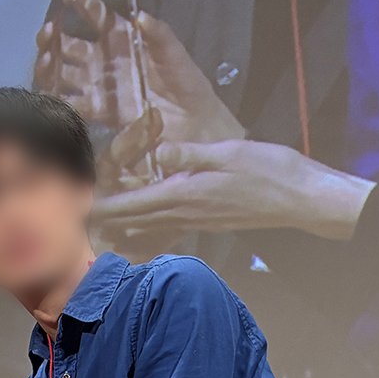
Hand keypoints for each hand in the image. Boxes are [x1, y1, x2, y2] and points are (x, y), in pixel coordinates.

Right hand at [37, 0, 244, 146]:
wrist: (195, 125)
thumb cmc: (188, 84)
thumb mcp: (176, 55)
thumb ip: (160, 35)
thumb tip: (140, 17)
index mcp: (122, 41)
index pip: (97, 17)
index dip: (82, 2)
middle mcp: (105, 62)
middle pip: (70, 47)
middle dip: (54, 38)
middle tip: (47, 33)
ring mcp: (100, 88)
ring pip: (65, 74)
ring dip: (50, 67)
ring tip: (46, 61)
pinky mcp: (100, 114)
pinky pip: (74, 106)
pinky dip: (59, 101)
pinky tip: (50, 97)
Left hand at [92, 140, 373, 243]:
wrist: (301, 199)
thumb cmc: (270, 172)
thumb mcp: (227, 152)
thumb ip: (190, 154)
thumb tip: (158, 153)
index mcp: (185, 195)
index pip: (133, 205)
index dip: (103, 208)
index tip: (76, 212)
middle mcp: (186, 213)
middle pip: (136, 219)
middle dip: (107, 220)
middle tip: (77, 219)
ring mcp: (197, 220)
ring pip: (151, 224)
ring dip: (125, 223)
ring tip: (100, 221)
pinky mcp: (209, 220)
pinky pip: (169, 224)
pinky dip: (149, 223)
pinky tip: (142, 220)